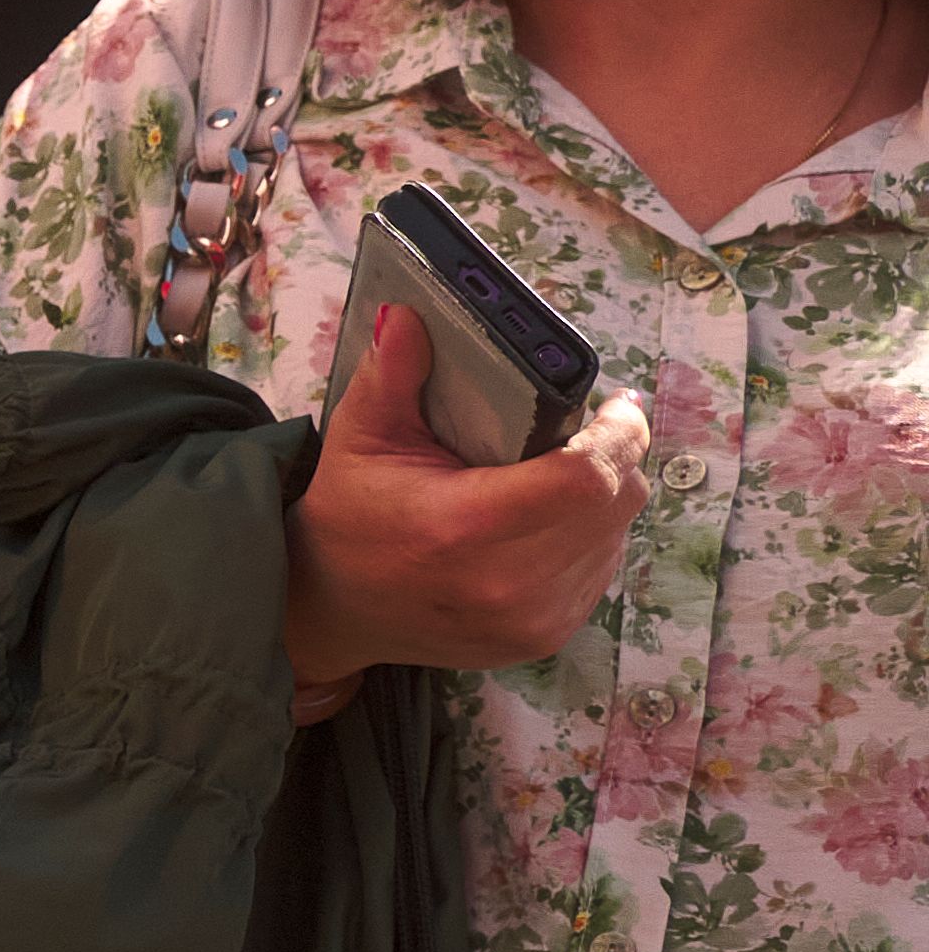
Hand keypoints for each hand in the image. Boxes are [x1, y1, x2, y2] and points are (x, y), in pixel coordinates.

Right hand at [282, 299, 653, 715]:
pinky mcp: (544, 638)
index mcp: (463, 529)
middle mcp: (507, 584)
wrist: (332, 612)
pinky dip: (587, 537)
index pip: (587, 477)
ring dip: (602, 498)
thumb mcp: (359, 439)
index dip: (618, 433)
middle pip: (616, 500)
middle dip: (612, 457)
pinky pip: (600, 568)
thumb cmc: (348, 518)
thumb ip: (391, 375)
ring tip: (556, 478)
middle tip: (582, 431)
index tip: (612, 405)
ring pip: (616, 534)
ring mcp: (531, 619)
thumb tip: (409, 313)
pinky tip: (546, 524)